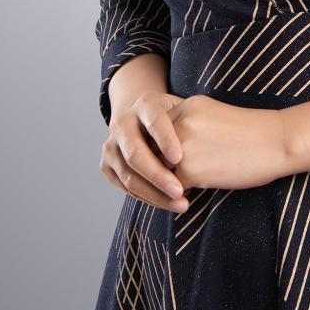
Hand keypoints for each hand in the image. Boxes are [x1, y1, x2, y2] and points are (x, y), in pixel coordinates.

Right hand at [101, 89, 188, 211]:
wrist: (142, 119)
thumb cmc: (173, 119)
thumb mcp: (182, 112)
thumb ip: (188, 125)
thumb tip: (203, 149)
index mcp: (144, 104)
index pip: (154, 121)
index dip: (165, 140)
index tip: (179, 158)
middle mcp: (122, 123)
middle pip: (135, 153)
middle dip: (158, 175)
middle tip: (180, 191)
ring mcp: (111, 145)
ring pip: (128, 175)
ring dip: (154, 193)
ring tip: (180, 204)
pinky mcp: (106, 166)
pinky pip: (125, 187)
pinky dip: (146, 197)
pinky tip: (167, 203)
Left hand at [168, 95, 288, 191]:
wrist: (278, 142)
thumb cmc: (252, 133)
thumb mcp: (213, 116)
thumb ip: (188, 127)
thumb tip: (166, 153)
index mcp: (185, 106)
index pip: (158, 133)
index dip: (168, 149)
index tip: (189, 156)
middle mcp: (179, 122)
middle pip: (155, 151)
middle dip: (166, 165)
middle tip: (189, 172)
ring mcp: (181, 145)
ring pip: (161, 170)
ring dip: (173, 179)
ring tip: (197, 178)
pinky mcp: (188, 169)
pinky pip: (173, 187)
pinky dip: (184, 192)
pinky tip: (203, 187)